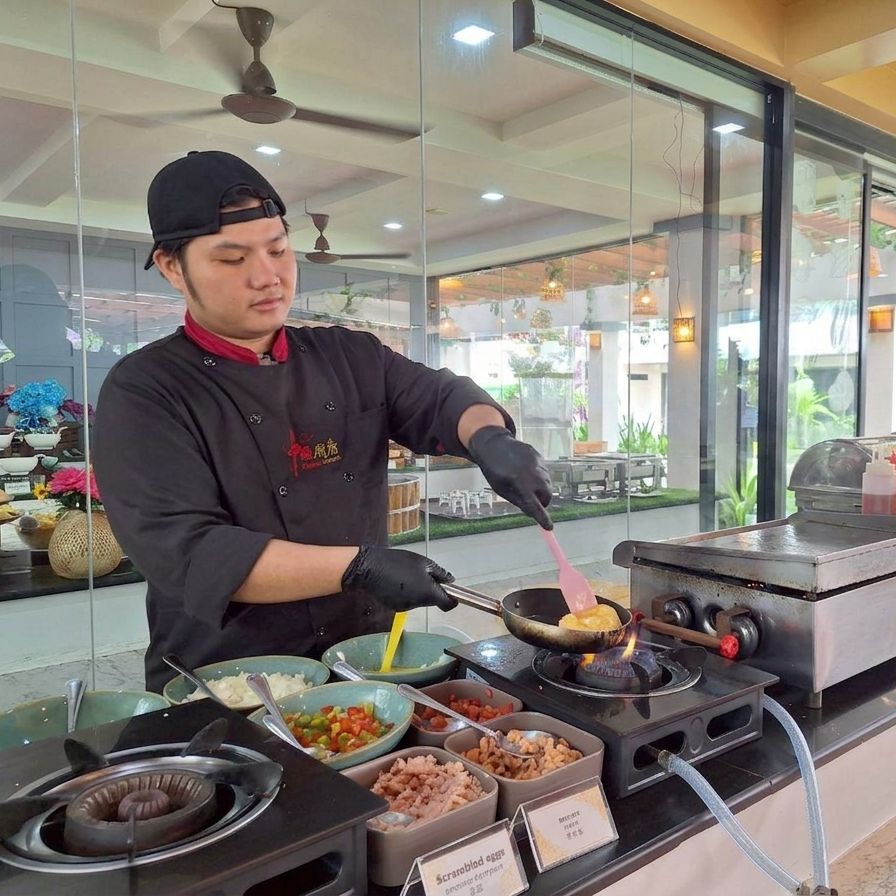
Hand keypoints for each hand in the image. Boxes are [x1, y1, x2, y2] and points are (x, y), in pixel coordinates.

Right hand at [341, 546, 456, 611]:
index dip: (452, 599)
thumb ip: (440, 573)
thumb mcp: (424, 562)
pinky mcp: (394, 607)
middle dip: (431, 590)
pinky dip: (406, 593)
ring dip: (418, 591)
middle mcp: (419, 604)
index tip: (450, 591)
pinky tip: (397, 581)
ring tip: (407, 575)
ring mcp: (406, 608)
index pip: (448, 605)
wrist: (370, 568)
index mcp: (429, 593)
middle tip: (423, 574)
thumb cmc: (398, 561)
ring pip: (420, 600)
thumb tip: (451, 581)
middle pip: (433, 601)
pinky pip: (407, 601)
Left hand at [467, 426, 552, 528]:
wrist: (494, 444)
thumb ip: (518, 500)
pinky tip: (525, 471)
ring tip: (525, 482)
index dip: (542, 517)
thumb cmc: (494, 470)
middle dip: (543, 502)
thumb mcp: (501, 489)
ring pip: (547, 484)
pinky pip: (544, 473)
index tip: (549, 527)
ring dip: (540, 489)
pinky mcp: (539, 457)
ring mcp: (538, 464)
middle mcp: (532, 474)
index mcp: (519, 483)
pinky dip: (539, 477)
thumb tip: (533, 512)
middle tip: (534, 502)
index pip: (534, 505)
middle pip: (547, 495)